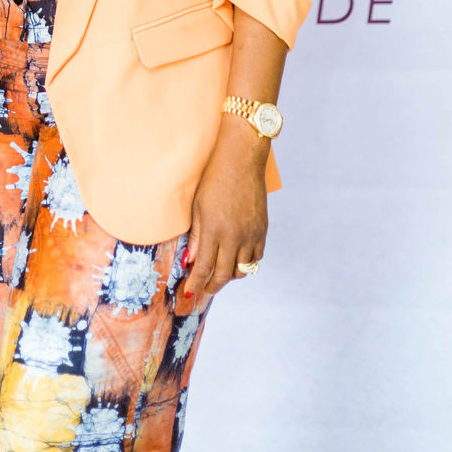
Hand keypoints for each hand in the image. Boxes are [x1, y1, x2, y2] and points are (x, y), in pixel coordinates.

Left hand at [180, 125, 267, 298]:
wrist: (241, 158)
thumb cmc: (213, 178)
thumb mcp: (197, 206)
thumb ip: (195, 236)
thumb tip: (190, 262)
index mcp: (214, 230)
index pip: (204, 268)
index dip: (196, 284)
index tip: (188, 292)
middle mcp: (234, 236)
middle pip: (224, 275)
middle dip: (211, 286)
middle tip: (202, 289)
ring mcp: (251, 234)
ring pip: (242, 271)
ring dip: (228, 276)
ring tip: (217, 274)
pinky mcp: (263, 230)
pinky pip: (256, 258)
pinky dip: (245, 264)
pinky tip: (236, 261)